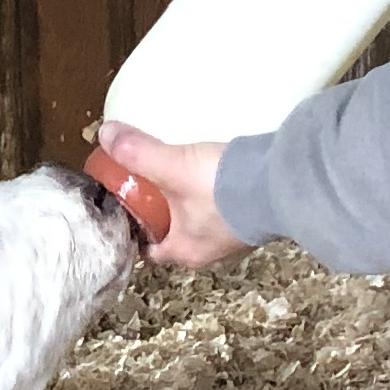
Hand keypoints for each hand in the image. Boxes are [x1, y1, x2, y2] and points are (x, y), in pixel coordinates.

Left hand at [91, 122, 246, 269]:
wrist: (285, 183)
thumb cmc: (222, 188)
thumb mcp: (173, 166)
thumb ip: (139, 152)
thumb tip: (104, 135)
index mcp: (184, 251)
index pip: (147, 249)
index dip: (133, 230)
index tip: (124, 206)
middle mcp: (210, 253)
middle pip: (174, 235)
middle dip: (162, 213)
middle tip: (148, 185)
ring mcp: (236, 238)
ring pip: (202, 223)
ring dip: (191, 205)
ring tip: (180, 176)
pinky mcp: (255, 219)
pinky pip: (227, 210)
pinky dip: (217, 197)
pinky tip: (215, 174)